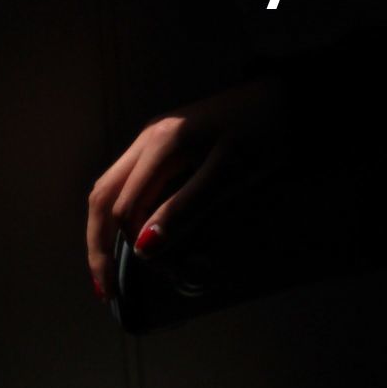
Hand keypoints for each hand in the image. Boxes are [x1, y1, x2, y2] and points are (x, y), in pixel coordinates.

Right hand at [86, 77, 284, 299]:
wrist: (285, 97)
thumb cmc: (264, 132)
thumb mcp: (231, 174)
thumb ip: (186, 209)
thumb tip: (144, 248)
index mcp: (160, 144)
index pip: (124, 207)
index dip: (132, 247)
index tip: (162, 275)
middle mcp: (147, 139)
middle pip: (103, 196)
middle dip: (101, 244)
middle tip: (106, 290)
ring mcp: (152, 139)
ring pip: (113, 189)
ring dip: (112, 231)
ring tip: (116, 268)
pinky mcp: (163, 144)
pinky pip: (132, 183)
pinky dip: (131, 213)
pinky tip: (139, 235)